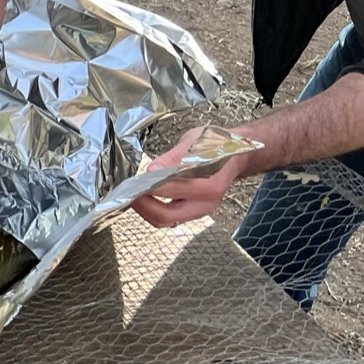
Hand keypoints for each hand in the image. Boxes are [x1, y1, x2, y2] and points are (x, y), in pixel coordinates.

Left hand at [130, 128, 256, 226]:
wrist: (236, 154)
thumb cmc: (217, 145)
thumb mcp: (194, 142)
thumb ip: (172, 158)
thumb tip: (152, 170)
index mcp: (209, 185)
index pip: (171, 191)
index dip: (149, 187)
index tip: (132, 181)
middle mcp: (206, 203)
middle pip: (166, 215)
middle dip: (142, 206)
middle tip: (127, 193)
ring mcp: (201, 210)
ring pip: (166, 221)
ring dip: (145, 210)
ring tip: (133, 195)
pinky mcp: (194, 213)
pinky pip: (170, 218)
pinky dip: (154, 211)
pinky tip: (145, 198)